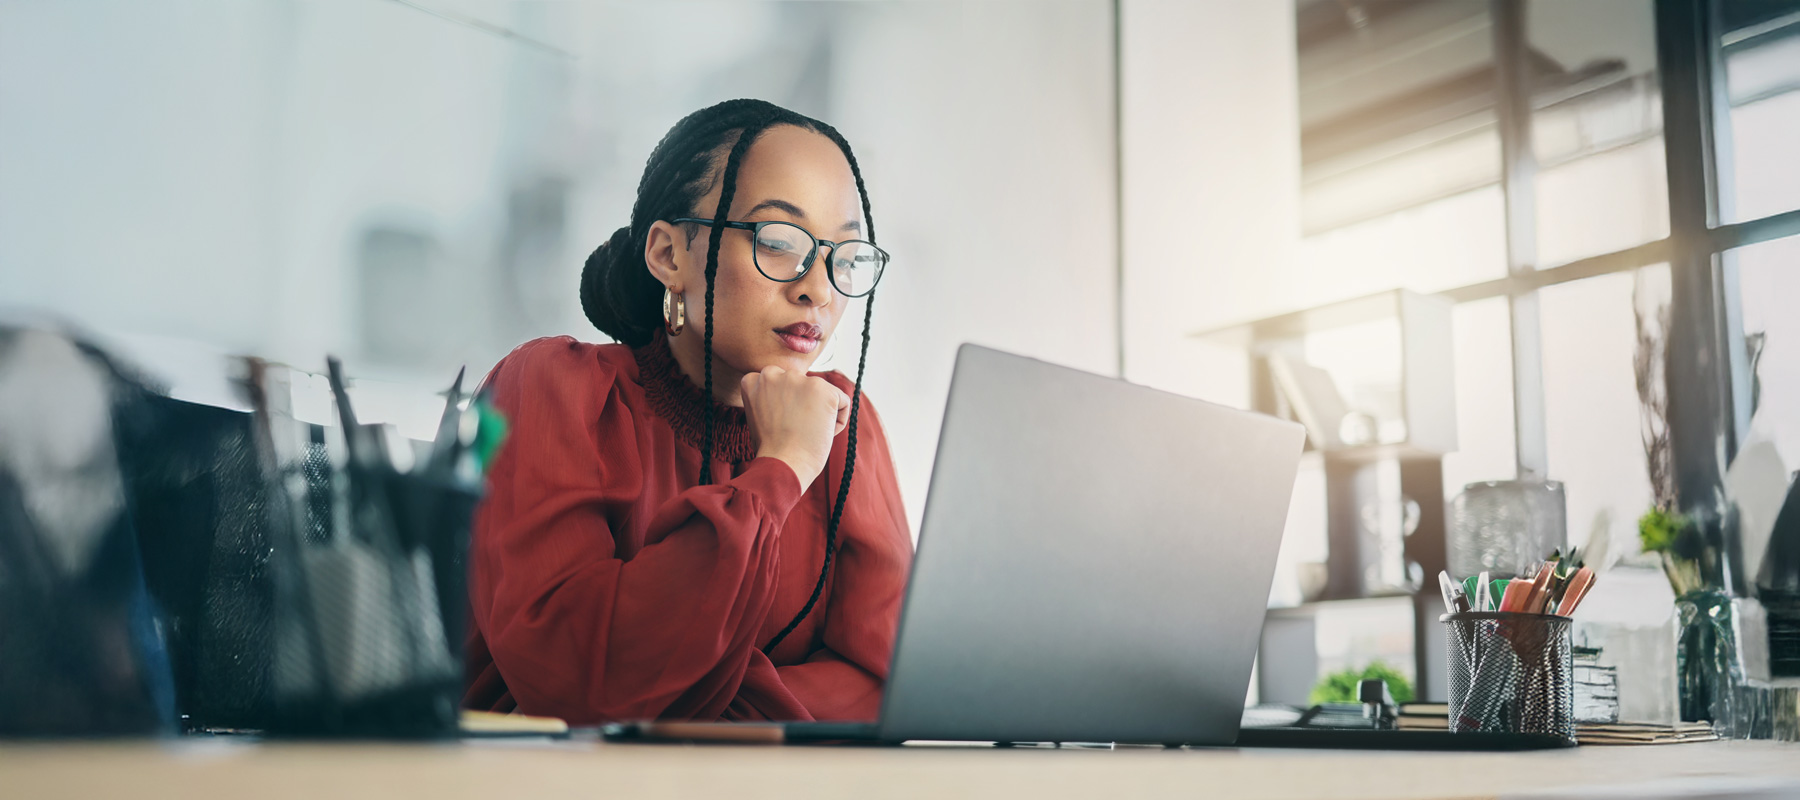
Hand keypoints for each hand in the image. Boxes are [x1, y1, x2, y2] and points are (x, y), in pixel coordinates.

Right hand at [741, 366, 850, 488]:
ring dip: (820, 413)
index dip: (786, 409)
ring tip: (807, 433)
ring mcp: (799, 379)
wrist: (782, 464)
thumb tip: (791, 396)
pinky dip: (838, 421)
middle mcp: (773, 373)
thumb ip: (770, 398)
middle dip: (803, 407)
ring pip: (822, 393)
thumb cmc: (771, 449)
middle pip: (802, 387)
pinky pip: (842, 401)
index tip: (781, 425)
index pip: (781, 385)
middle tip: (795, 430)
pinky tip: (822, 434)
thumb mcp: (758, 416)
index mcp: (754, 379)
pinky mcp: (823, 388)